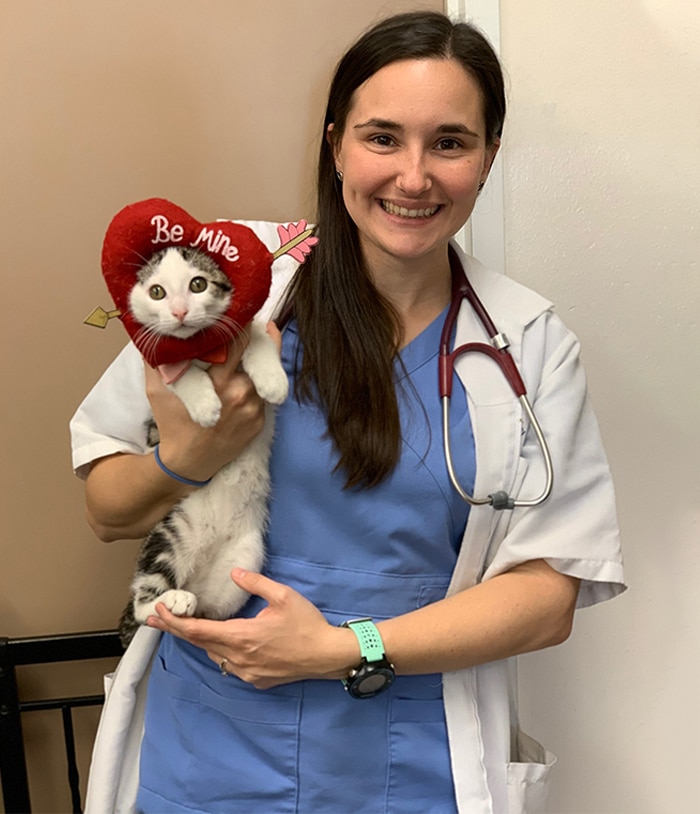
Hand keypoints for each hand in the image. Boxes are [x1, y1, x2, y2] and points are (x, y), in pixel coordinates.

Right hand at [144, 327, 269, 481]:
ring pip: (263, 373)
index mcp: (220, 383)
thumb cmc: (172, 424)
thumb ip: (157, 360)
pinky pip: (263, 393)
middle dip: (255, 336)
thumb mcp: (157, 390)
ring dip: (256, 360)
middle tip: (250, 321)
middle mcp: (242, 394)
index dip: (242, 323)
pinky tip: (246, 374)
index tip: (240, 311)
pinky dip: (257, 382)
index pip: (239, 343)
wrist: (189, 463)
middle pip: (260, 354)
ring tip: (249, 344)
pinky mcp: (261, 421)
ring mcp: (255, 409)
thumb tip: (153, 332)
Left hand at [147, 569, 357, 688]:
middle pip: (198, 644)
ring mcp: (246, 672)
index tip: (159, 611)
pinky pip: (228, 665)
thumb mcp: (283, 596)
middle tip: (155, 619)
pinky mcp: (255, 680)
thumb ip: (255, 583)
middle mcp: (238, 658)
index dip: (175, 622)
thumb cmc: (306, 623)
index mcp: (242, 636)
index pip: (198, 631)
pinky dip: (217, 651)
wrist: (326, 655)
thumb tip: (234, 572)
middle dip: (176, 630)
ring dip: (197, 641)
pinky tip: (219, 642)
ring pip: (213, 655)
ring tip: (183, 627)